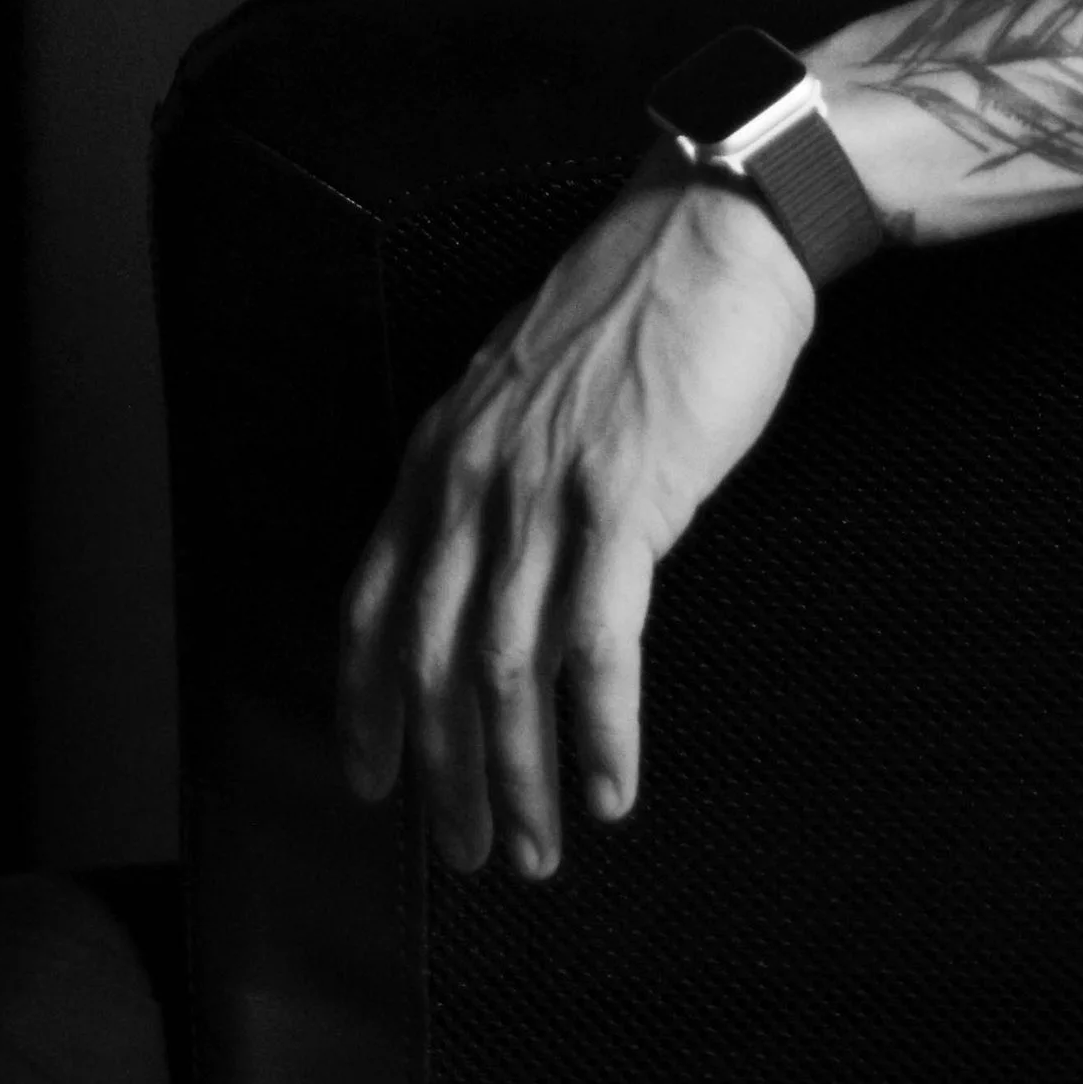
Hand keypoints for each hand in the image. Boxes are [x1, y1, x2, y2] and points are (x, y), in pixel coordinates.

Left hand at [337, 160, 818, 875]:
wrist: (715, 228)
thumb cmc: (638, 307)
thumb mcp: (528, 389)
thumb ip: (497, 471)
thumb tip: (497, 559)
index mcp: (442, 454)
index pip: (374, 606)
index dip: (366, 706)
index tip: (372, 783)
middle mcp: (474, 481)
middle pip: (434, 662)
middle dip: (443, 775)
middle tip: (466, 854)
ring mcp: (545, 492)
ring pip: (505, 673)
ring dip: (517, 780)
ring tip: (537, 851)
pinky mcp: (626, 501)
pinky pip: (596, 648)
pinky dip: (599, 735)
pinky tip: (611, 789)